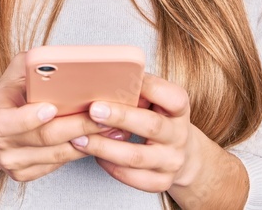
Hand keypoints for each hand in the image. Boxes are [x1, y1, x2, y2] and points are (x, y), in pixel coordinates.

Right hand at [0, 51, 122, 181]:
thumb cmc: (7, 97)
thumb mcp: (12, 75)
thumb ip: (32, 65)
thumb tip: (58, 57)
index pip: (13, 122)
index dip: (32, 116)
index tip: (52, 107)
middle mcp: (4, 146)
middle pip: (47, 138)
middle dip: (78, 126)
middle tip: (104, 114)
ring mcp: (15, 164)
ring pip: (59, 154)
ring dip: (89, 141)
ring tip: (113, 127)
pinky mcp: (27, 175)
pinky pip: (60, 163)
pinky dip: (81, 150)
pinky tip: (99, 139)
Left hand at [68, 72, 200, 192]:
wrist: (181, 154)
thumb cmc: (159, 118)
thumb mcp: (157, 101)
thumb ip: (139, 92)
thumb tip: (104, 81)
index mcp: (179, 109)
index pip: (171, 97)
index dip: (147, 87)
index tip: (118, 79)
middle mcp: (179, 135)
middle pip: (151, 126)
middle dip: (120, 117)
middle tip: (93, 110)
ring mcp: (172, 161)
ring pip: (136, 157)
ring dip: (104, 147)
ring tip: (80, 138)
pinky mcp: (161, 182)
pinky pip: (132, 178)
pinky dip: (110, 166)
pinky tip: (95, 155)